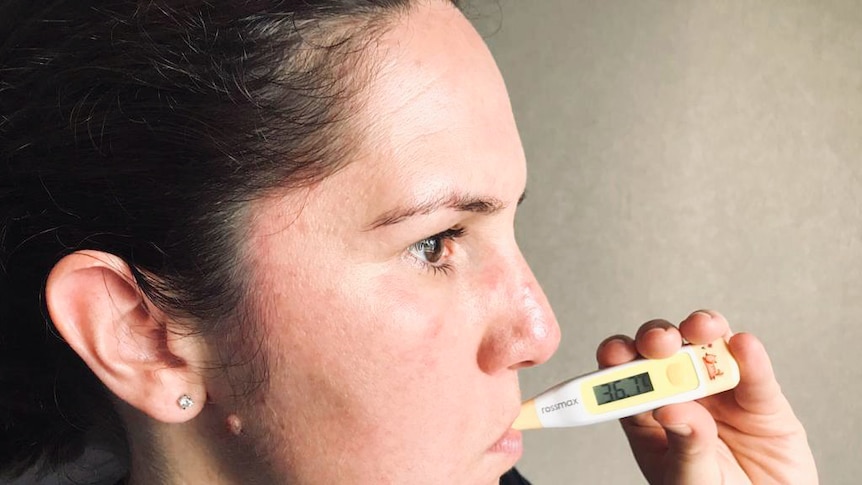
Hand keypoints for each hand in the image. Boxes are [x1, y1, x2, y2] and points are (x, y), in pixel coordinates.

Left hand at [596, 310, 817, 483]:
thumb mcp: (690, 481)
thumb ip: (684, 446)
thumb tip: (670, 410)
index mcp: (649, 418)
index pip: (624, 380)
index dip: (617, 359)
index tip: (615, 354)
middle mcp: (682, 396)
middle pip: (661, 353)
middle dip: (656, 338)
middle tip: (660, 342)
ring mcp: (720, 393)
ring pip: (706, 346)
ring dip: (700, 328)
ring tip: (699, 329)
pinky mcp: (761, 399)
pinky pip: (755, 371)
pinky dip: (748, 355)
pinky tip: (742, 345)